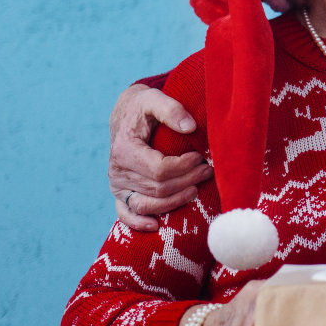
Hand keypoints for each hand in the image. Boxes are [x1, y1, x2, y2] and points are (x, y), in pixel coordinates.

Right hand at [109, 84, 212, 231]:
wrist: (126, 117)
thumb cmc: (143, 108)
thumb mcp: (154, 99)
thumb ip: (171, 109)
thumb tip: (191, 127)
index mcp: (124, 149)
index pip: (159, 169)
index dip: (184, 167)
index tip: (201, 157)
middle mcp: (117, 171)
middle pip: (158, 188)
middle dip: (187, 181)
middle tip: (208, 170)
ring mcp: (118, 186)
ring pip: (148, 205)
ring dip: (175, 201)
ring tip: (196, 190)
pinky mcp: (120, 194)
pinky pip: (126, 214)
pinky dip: (139, 223)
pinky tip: (157, 225)